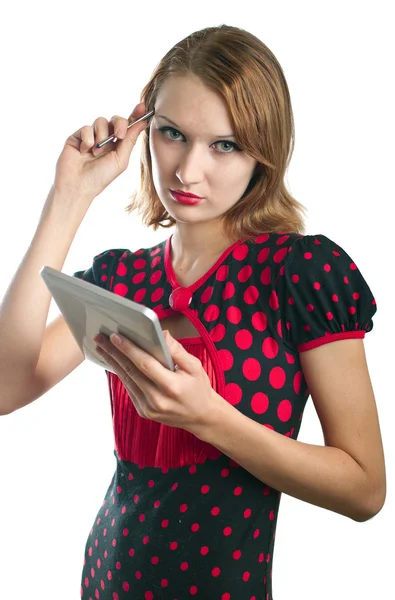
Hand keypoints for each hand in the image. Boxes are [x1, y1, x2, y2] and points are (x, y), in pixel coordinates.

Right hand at [54, 102, 149, 200]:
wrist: (78, 185)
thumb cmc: (100, 177)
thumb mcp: (120, 160)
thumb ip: (130, 140)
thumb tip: (143, 122)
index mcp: (118, 146)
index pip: (128, 127)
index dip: (135, 115)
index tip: (142, 107)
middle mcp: (106, 139)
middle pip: (116, 119)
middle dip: (119, 124)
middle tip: (119, 136)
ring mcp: (91, 136)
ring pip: (101, 121)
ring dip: (101, 136)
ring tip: (96, 153)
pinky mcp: (78, 136)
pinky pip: (86, 128)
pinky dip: (87, 140)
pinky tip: (84, 152)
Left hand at [93, 330, 217, 436]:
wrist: (201, 417)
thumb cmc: (199, 388)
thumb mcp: (195, 366)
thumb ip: (177, 350)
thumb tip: (161, 333)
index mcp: (172, 386)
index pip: (145, 364)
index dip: (129, 349)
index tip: (115, 336)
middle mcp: (157, 399)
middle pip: (131, 371)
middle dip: (114, 353)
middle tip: (100, 338)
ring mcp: (149, 408)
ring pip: (127, 380)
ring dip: (113, 363)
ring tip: (102, 348)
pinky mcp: (144, 412)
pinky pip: (130, 389)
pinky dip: (122, 374)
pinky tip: (115, 362)